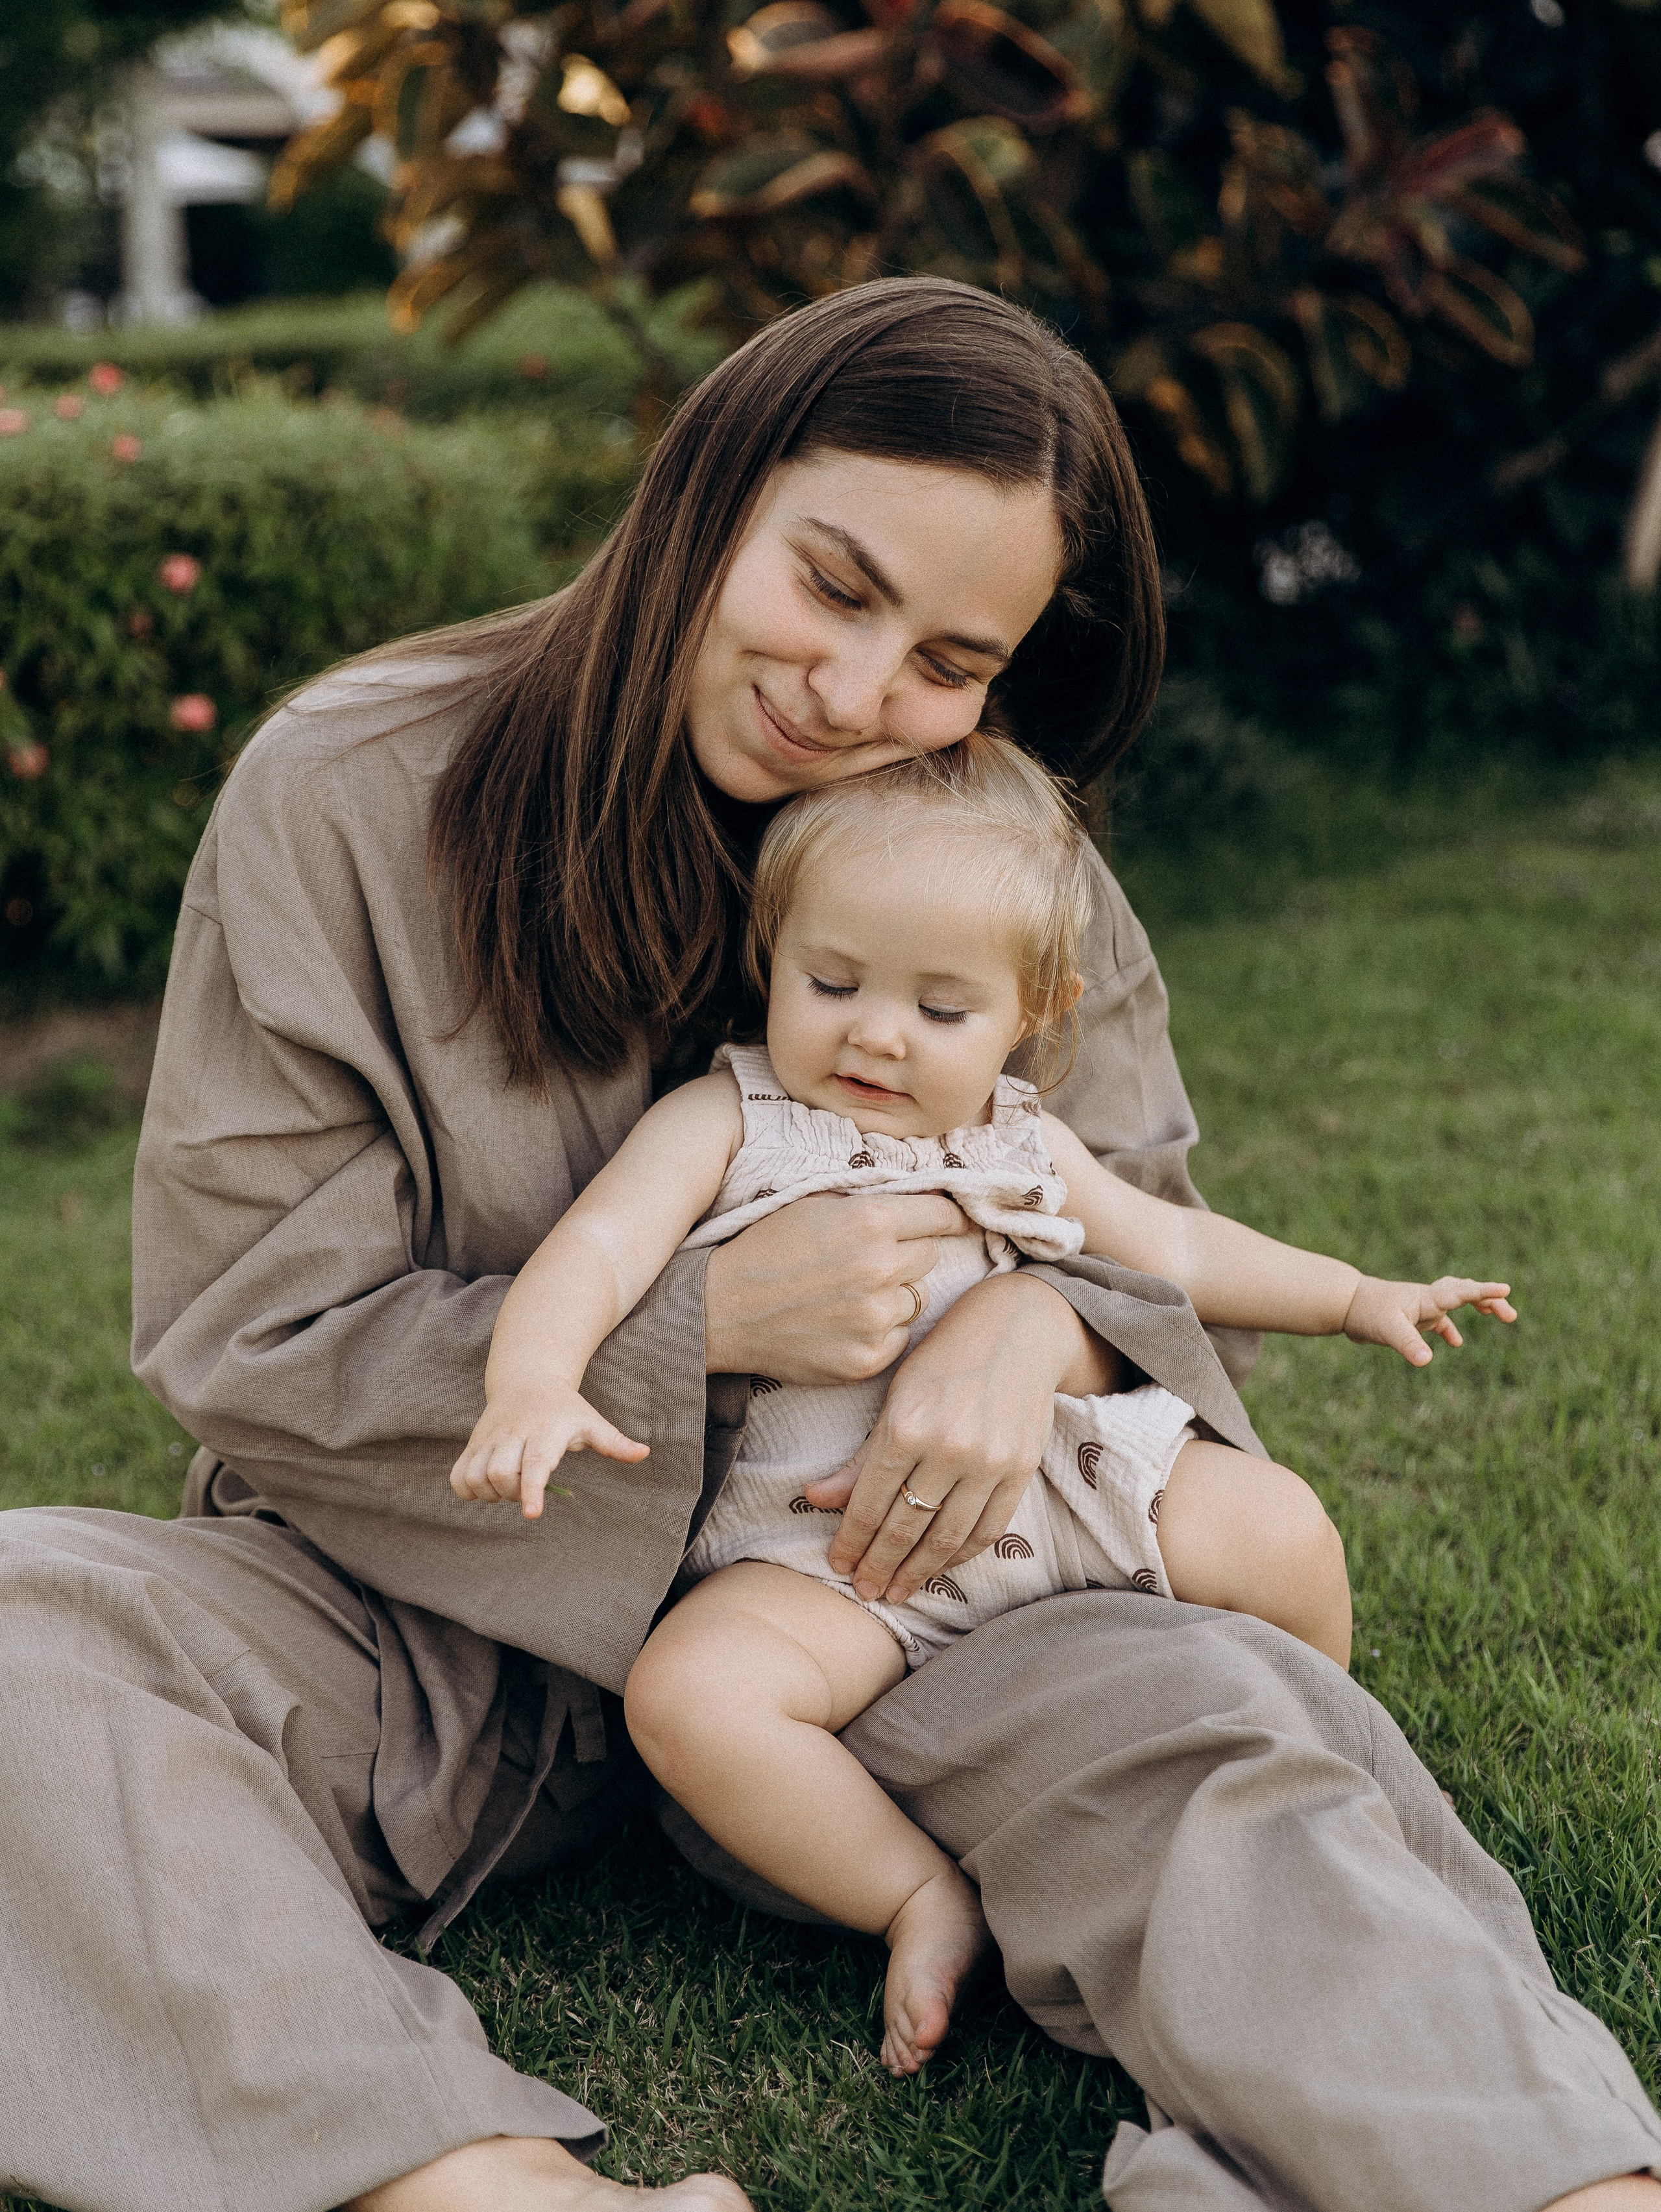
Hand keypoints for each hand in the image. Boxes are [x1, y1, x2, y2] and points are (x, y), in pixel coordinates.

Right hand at [449, 1381, 647, 1517]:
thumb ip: (614, 1442)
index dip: (531, 1490)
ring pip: (476, 1476)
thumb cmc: (565, 1408)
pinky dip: (467, 1490)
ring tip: (508, 1489)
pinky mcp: (473, 1444)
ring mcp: (489, 1439)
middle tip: (527, 1490)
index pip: (535, 1463)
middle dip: (512, 1492)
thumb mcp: (591, 1421)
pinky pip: (458, 1476)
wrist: (527, 1380)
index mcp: (545, 1430)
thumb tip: (644, 1454)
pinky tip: (486, 1488)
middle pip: (501, 1473)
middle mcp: (513, 1433)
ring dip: (490, 1494)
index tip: (532, 1515)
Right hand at [703, 1191, 975, 1383]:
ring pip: (917, 1299)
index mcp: (871, 1221)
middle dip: (908, 1253)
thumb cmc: (766, 1248)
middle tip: (870, 1257)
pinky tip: (844, 1322)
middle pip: (930, 1256)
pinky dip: (881, 1330)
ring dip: (895, 1294)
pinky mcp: (867, 1359)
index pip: (942, 1216)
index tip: (949, 1221)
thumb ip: (873, 1202)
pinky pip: (899, 1337)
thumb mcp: (817, 1204)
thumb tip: (929, 1201)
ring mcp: (876, 1319)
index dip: (946, 1217)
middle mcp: (881, 1269)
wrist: (722, 1310)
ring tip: (850, 1292)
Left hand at [804, 1272, 1119, 1602]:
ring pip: (946, 1538)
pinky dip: (962, 1556)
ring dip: (918, 1572)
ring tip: (897, 1591)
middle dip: (880, 1566)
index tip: (837, 1566)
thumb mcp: (895, 1398)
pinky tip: (940, 1567)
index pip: (869, 1504)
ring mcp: (988, 1462)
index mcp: (906, 1427)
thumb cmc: (945, 1358)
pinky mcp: (1021, 1470)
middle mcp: (947, 1449)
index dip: (851, 1542)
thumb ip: (861, 1457)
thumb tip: (814, 1499)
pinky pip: (987, 1530)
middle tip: (864, 1591)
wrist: (1018, 1329)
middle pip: (905, 1528)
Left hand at [1343, 1274, 1516, 1365]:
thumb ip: (1408, 1344)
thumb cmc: (1366, 1313)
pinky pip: (1439, 1322)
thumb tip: (1426, 1361)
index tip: (1506, 1289)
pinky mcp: (1412, 1318)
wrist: (1343, 1304)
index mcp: (1427, 1298)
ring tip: (1500, 1316)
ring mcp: (1421, 1307)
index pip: (1462, 1292)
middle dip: (1489, 1299)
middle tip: (1510, 1314)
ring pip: (1456, 1302)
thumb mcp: (1388, 1330)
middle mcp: (1428, 1299)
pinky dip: (1450, 1329)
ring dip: (1479, 1306)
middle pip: (1466, 1292)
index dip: (1485, 1291)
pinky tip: (1457, 1343)